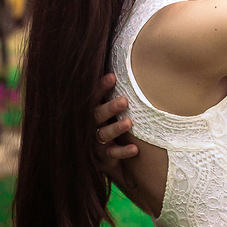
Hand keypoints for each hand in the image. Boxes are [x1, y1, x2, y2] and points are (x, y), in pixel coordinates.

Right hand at [93, 73, 137, 187]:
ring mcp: (96, 143)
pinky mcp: (103, 158)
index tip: (112, 77)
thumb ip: (115, 94)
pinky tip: (135, 148)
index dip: (101, 87)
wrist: (108, 161)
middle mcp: (91, 126)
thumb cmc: (112, 127)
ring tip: (129, 123)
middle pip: (97, 115)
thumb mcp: (110, 112)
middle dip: (109, 107)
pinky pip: (113, 154)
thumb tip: (126, 66)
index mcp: (93, 112)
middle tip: (124, 100)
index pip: (94, 98)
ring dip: (116, 128)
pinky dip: (123, 151)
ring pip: (103, 134)